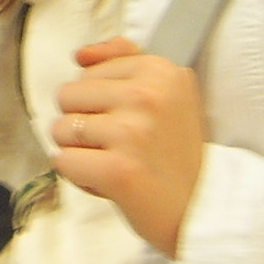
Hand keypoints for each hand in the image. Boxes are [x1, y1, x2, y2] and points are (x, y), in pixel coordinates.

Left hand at [51, 36, 204, 257]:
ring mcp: (132, 132)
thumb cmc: (175, 154)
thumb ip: (123, 60)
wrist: (202, 209)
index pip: (87, 72)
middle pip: (67, 96)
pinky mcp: (118, 170)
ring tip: (117, 162)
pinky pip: (63, 161)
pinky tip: (109, 183)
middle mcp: (147, 95)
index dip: (101, 103)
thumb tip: (81, 54)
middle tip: (124, 146)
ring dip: (80, 152)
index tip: (134, 122)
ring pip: (60, 129)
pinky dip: (79, 177)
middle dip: (85, 124)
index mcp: (160, 70)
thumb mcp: (165, 93)